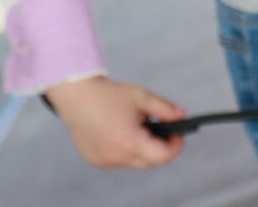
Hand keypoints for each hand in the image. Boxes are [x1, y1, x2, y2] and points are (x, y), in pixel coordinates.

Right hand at [44, 75, 186, 169]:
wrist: (75, 95)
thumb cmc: (107, 95)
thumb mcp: (142, 97)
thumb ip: (165, 109)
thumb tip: (181, 115)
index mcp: (128, 141)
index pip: (162, 156)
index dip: (175, 146)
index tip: (178, 134)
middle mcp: (115, 156)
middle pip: (150, 161)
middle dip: (160, 146)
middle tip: (163, 127)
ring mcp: (104, 161)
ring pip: (134, 161)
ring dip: (142, 148)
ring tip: (139, 127)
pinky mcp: (96, 160)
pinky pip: (119, 160)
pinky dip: (125, 149)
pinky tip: (122, 133)